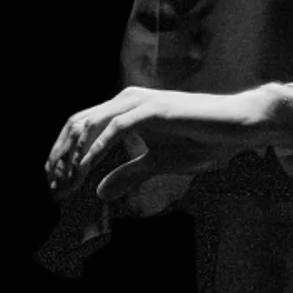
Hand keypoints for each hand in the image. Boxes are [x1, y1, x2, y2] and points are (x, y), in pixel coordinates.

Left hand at [46, 85, 292, 201]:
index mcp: (124, 110)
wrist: (237, 127)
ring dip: (72, 155)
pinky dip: (96, 148)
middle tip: (54, 188)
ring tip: (66, 182)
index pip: (80, 127)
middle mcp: (126, 100)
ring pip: (89, 123)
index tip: (56, 185)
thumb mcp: (159, 163)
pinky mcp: (153, 109)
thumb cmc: (204, 140)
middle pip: (76, 123)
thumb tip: (99, 192)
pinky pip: (115, 128)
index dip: (62, 155)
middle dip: (59, 157)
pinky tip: (86, 168)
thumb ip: (129, 174)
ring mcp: (139, 102)